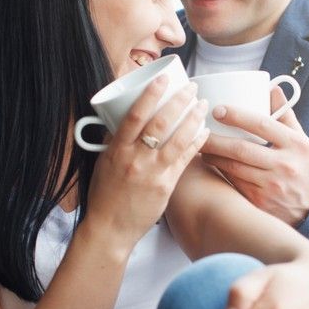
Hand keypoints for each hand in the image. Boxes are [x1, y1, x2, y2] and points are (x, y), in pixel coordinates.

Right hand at [83, 78, 208, 247]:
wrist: (110, 228)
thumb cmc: (105, 194)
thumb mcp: (103, 162)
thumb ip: (115, 141)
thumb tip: (124, 119)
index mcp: (117, 150)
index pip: (135, 116)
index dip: (150, 95)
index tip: (163, 79)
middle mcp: (135, 159)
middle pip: (161, 123)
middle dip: (179, 101)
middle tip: (192, 86)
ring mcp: (152, 173)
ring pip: (178, 139)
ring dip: (193, 118)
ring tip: (202, 104)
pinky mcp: (166, 186)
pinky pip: (185, 159)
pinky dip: (196, 143)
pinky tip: (205, 131)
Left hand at [200, 86, 308, 225]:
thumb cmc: (305, 166)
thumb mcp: (301, 139)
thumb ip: (285, 115)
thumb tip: (271, 88)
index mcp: (296, 144)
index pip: (262, 125)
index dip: (237, 116)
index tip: (217, 110)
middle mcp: (285, 165)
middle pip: (241, 149)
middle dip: (215, 139)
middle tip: (199, 130)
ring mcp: (272, 186)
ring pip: (233, 168)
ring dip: (213, 157)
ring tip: (201, 148)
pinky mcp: (261, 202)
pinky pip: (235, 184)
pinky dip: (221, 173)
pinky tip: (212, 166)